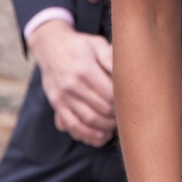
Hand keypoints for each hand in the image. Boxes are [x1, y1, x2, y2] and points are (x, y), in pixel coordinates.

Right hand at [27, 19, 115, 146]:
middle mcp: (73, 85)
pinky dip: (87, 135)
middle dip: (116, 115)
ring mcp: (63, 97)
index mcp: (85, 69)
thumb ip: (111, 58)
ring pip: (88, 120)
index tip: (131, 101)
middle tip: (126, 115)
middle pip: (101, 108)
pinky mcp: (57, 104)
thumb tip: (126, 70)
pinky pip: (72, 125)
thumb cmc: (79, 45)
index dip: (122, 101)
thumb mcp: (97, 44)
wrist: (50, 46)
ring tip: (116, 127)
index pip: (110, 93)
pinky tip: (100, 137)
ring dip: (105, 128)